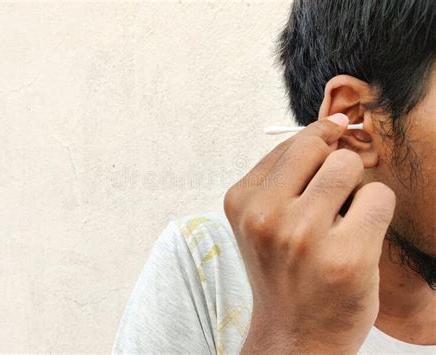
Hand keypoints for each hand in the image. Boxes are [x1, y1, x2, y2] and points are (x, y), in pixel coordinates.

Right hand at [223, 114, 395, 353]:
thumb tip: (334, 125)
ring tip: (342, 219)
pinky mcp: (346, 257)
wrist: (294, 334)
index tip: (331, 149)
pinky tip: (357, 238)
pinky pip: (379, 196)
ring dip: (354, 188)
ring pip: (349, 166)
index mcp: (241, 201)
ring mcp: (304, 236)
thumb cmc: (282, 270)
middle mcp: (266, 216)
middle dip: (334, 162)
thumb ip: (285, 173)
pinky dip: (375, 212)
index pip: (292, 143)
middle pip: (321, 146)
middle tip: (334, 192)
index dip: (319, 143)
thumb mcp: (262, 220)